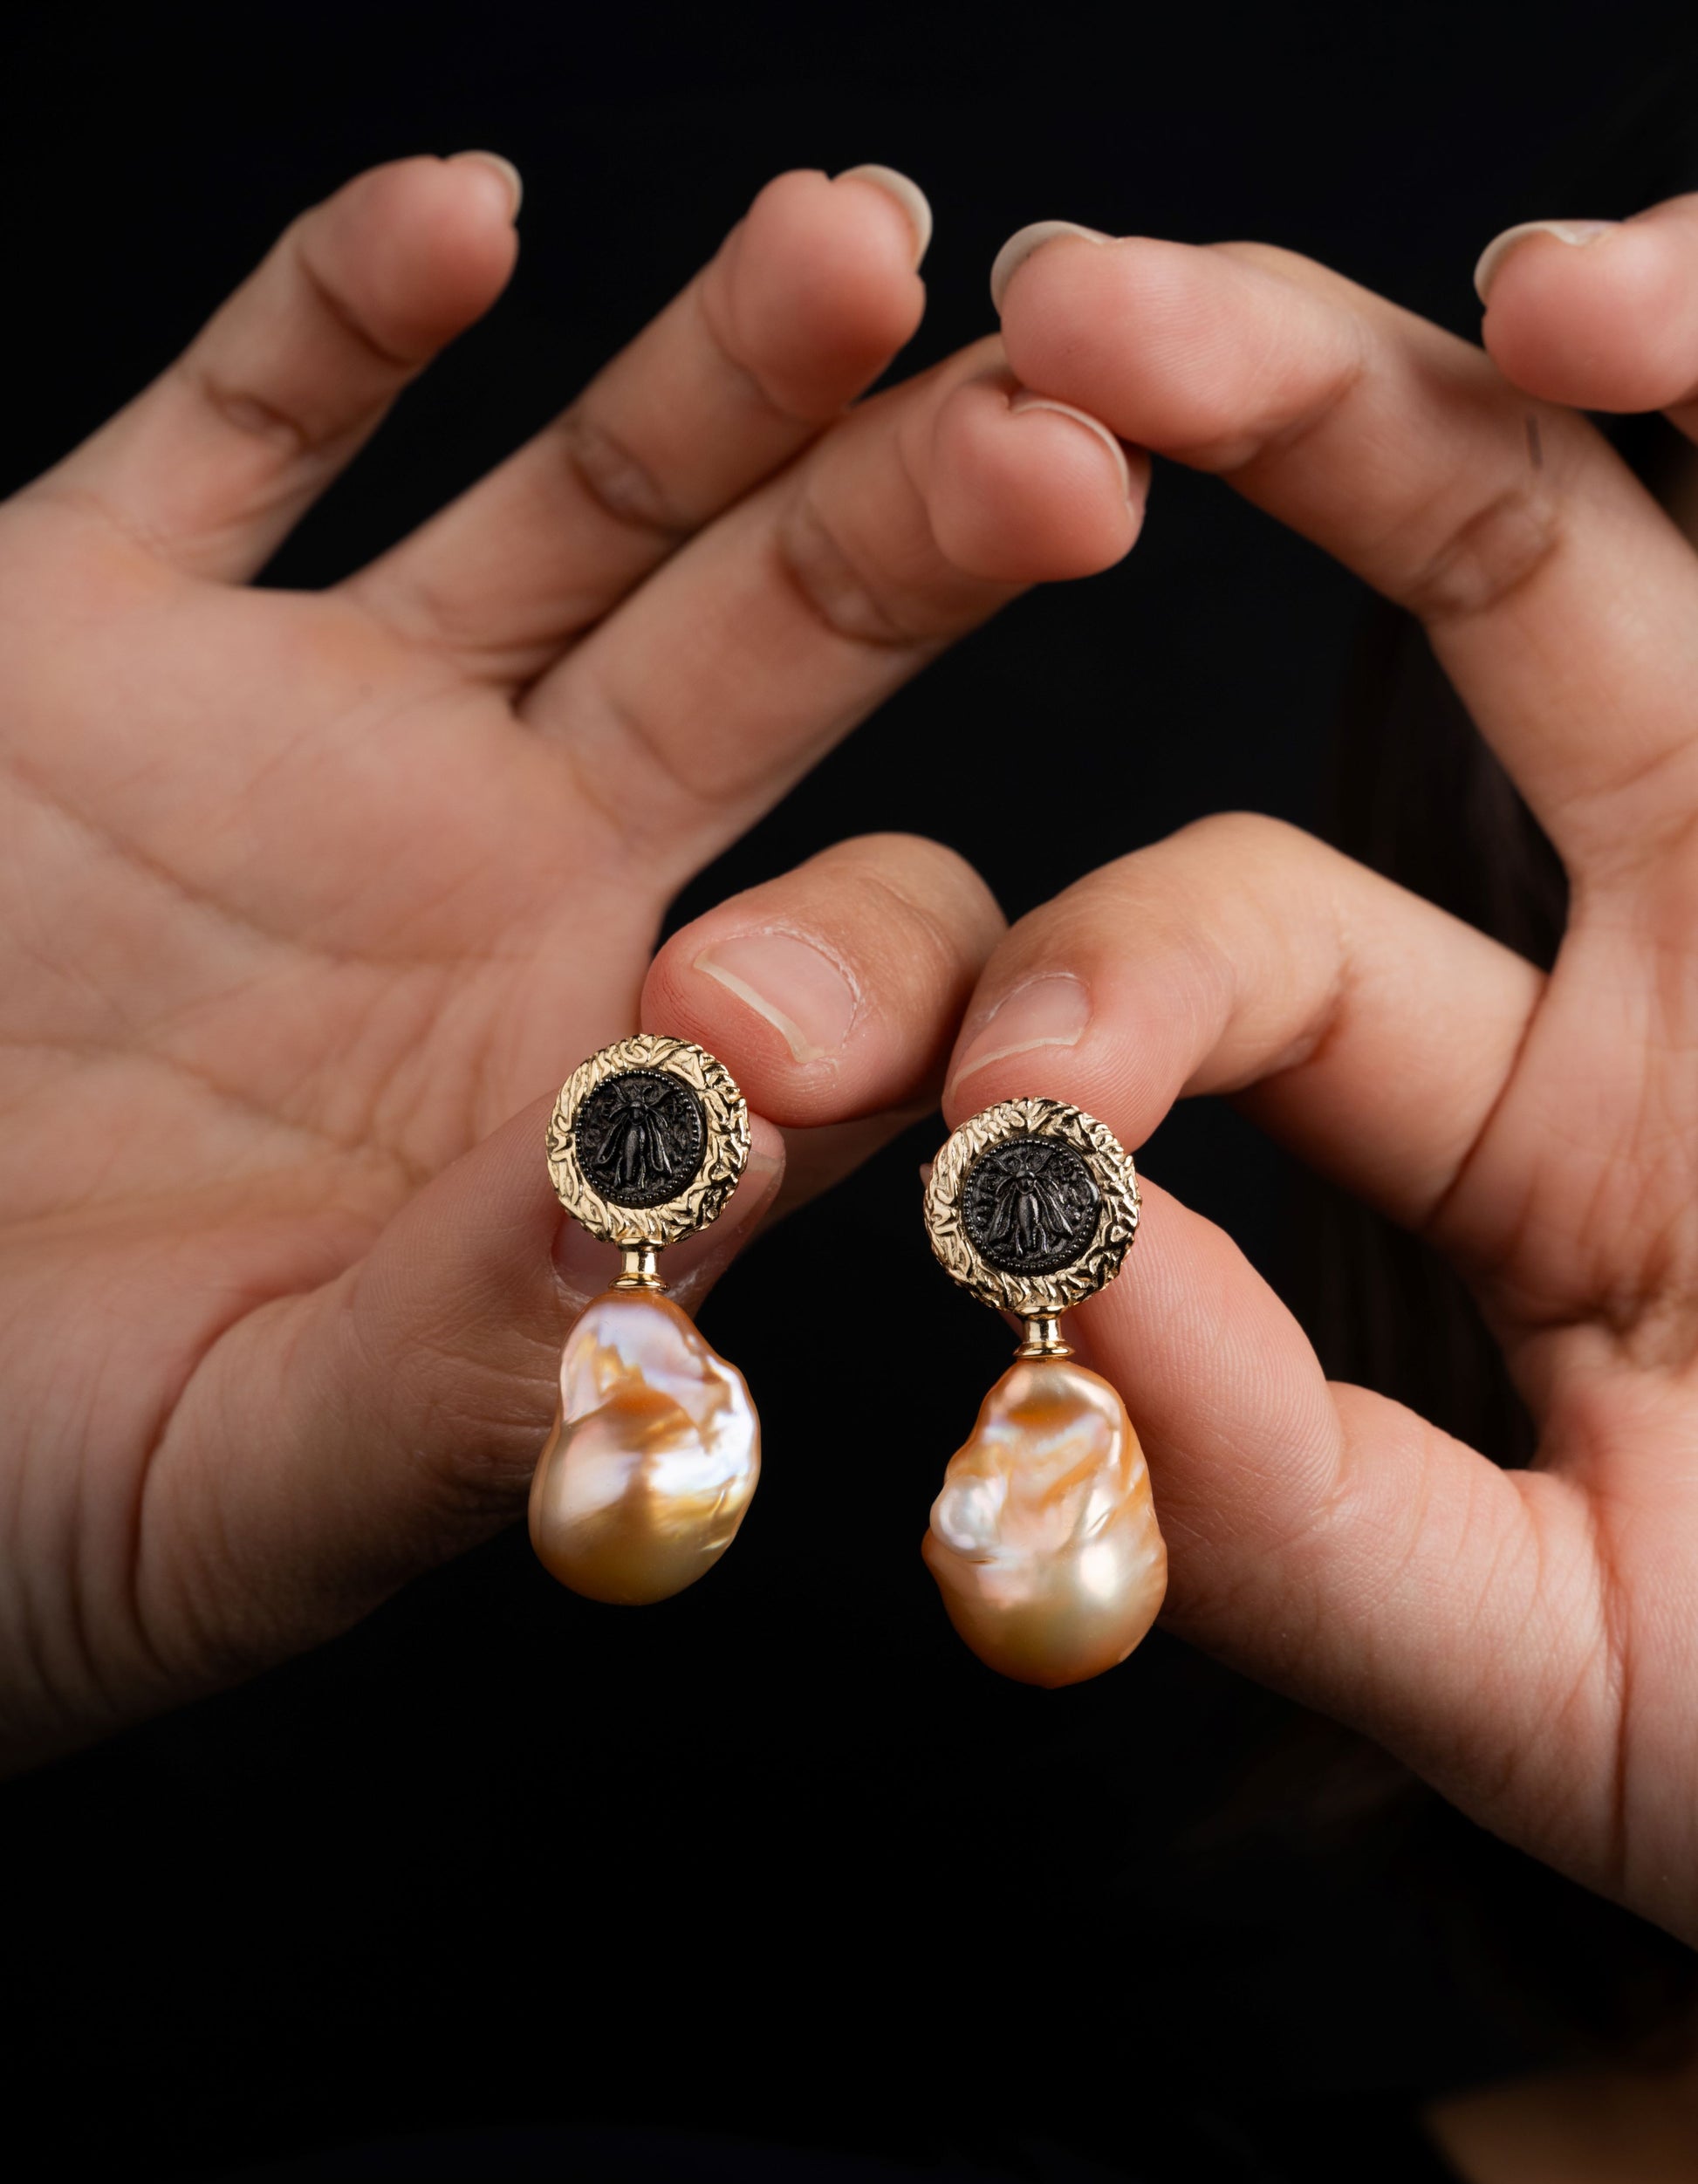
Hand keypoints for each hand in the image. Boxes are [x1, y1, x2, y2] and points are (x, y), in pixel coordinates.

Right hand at [0, 154, 1136, 1762]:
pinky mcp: (91, 618)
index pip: (860, 966)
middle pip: (779, 660)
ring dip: (724, 376)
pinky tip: (467, 222)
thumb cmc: (17, 1495)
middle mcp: (508, 877)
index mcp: (606, 1091)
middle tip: (1068, 439)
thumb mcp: (265, 1475)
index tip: (943, 999)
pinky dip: (345, 312)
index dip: (915, 960)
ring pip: (575, 506)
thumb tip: (697, 1188)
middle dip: (919, 536)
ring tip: (858, 251)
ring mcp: (316, 732)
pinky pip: (245, 425)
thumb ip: (482, 1358)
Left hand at [960, 200, 1697, 1942]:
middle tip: (1061, 305)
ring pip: (1688, 541)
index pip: (1246, 951)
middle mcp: (1681, 955)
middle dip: (1271, 432)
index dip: (1095, 983)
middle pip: (1457, 613)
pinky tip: (1656, 322)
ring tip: (1520, 284)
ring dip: (1580, 367)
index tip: (999, 1098)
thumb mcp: (1540, 1665)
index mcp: (1517, 1138)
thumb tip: (1059, 1286)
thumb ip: (1289, 1505)